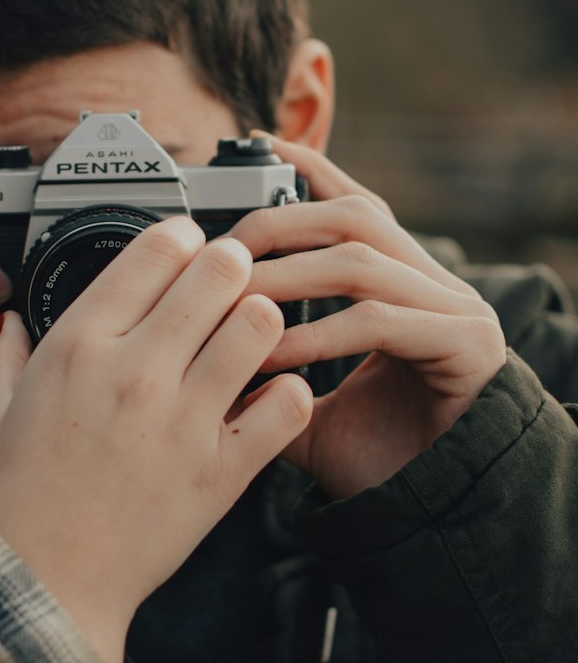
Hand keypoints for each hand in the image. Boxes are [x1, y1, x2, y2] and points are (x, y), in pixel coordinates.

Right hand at [0, 217, 312, 662]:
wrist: (39, 594)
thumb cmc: (8, 510)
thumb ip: (1, 361)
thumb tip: (6, 324)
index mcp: (77, 346)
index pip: (156, 249)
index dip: (181, 237)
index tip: (187, 247)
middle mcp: (136, 371)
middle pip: (220, 271)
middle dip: (232, 265)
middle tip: (229, 283)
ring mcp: (183, 420)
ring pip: (261, 324)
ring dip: (261, 321)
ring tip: (248, 337)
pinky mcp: (221, 472)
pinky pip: (288, 405)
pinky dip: (288, 393)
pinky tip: (266, 398)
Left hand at [232, 137, 506, 498]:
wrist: (438, 515)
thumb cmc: (378, 454)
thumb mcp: (304, 403)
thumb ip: (262, 370)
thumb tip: (197, 348)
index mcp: (399, 282)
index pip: (352, 205)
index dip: (309, 169)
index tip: (259, 147)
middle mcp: (431, 284)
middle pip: (353, 217)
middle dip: (279, 225)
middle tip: (219, 252)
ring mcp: (454, 310)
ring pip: (362, 261)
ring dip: (288, 275)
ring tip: (233, 299)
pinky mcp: (465, 345)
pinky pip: (381, 321)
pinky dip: (318, 333)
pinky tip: (271, 354)